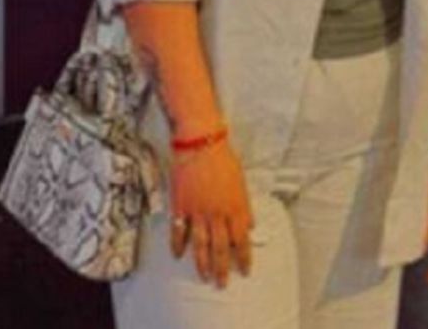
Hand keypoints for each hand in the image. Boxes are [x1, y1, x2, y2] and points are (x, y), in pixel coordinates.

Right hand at [168, 139, 252, 288]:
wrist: (199, 143)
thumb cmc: (223, 159)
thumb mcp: (241, 183)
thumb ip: (245, 207)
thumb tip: (250, 225)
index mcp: (235, 208)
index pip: (241, 240)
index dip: (244, 258)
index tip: (244, 271)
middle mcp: (217, 214)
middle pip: (220, 248)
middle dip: (222, 269)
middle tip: (222, 284)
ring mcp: (197, 211)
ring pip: (200, 244)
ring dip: (202, 263)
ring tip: (204, 276)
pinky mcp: (180, 206)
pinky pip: (178, 230)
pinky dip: (177, 244)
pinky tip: (178, 255)